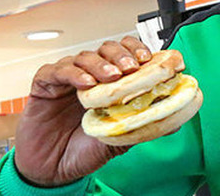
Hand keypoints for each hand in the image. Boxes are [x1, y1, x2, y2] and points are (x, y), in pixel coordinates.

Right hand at [13, 36, 152, 186]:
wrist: (52, 171)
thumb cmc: (84, 150)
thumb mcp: (118, 140)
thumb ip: (142, 126)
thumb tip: (175, 120)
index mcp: (109, 84)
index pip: (126, 54)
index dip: (137, 51)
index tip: (149, 59)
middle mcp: (90, 76)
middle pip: (106, 49)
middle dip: (121, 54)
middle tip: (131, 67)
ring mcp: (67, 79)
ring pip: (84, 56)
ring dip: (101, 63)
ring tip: (112, 76)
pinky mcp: (44, 85)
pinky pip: (57, 71)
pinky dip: (73, 73)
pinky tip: (86, 83)